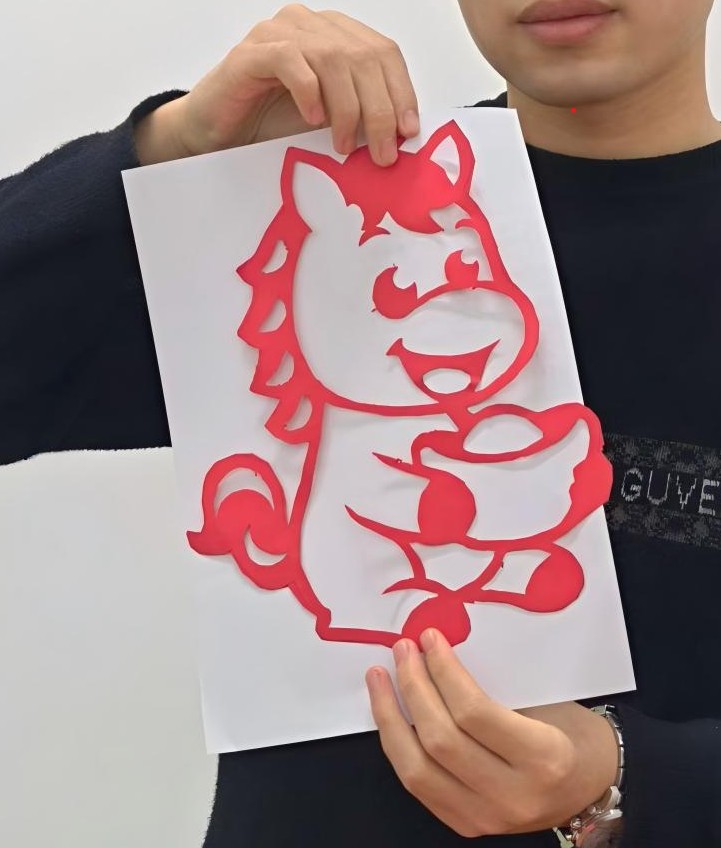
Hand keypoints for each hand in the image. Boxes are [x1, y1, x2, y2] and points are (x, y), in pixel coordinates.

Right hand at [135, 4, 418, 165]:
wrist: (217, 133)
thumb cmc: (270, 126)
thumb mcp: (329, 123)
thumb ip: (361, 117)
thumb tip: (401, 136)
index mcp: (335, 36)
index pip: (382, 52)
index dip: (401, 92)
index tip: (407, 132)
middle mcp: (310, 26)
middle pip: (362, 57)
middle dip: (379, 110)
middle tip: (381, 152)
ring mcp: (279, 33)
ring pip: (332, 58)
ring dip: (347, 108)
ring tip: (344, 146)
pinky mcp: (251, 52)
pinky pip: (290, 60)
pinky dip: (308, 92)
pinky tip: (312, 120)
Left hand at [366, 629, 617, 837]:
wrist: (589, 786)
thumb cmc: (572, 733)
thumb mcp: (547, 700)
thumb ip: (495, 684)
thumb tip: (436, 651)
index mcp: (543, 758)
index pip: (474, 713)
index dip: (444, 671)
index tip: (430, 639)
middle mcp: (512, 795)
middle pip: (441, 739)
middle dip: (413, 687)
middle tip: (404, 650)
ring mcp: (485, 817)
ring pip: (416, 769)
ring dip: (391, 717)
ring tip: (380, 678)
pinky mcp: (464, 824)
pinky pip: (416, 783)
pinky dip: (397, 745)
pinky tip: (390, 714)